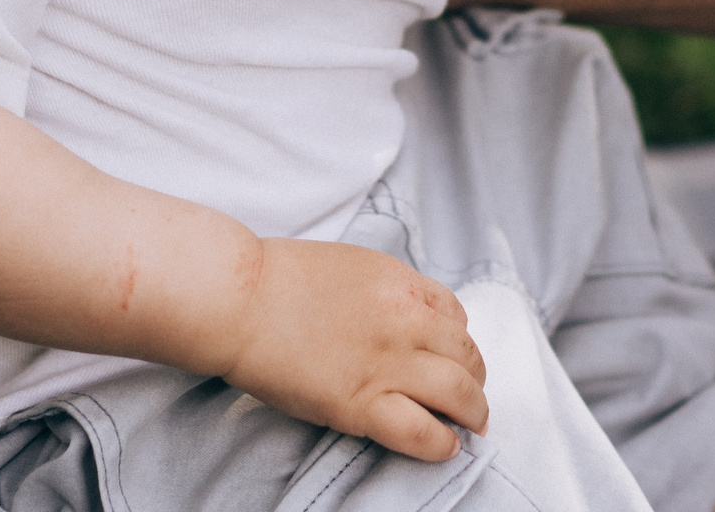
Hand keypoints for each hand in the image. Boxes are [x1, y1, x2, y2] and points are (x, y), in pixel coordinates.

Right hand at [219, 237, 489, 460]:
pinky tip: (446, 447)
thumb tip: (403, 316)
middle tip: (471, 397)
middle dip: (475, 378)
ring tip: (471, 426)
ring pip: (459, 393)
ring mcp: (388, 364)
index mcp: (402, 283)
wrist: (240, 299)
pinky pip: (422, 431)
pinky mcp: (362, 404)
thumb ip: (386, 290)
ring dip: (472, 412)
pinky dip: (443, 443)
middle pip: (466, 355)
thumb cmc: (279, 279)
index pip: (455, 315)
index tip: (451, 358)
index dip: (458, 341)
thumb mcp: (351, 266)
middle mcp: (407, 321)